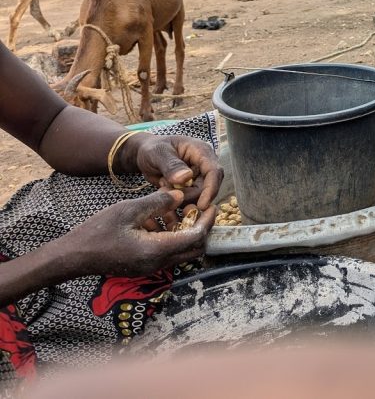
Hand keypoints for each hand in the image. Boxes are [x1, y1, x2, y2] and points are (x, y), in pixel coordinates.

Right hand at [64, 190, 214, 277]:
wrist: (73, 256)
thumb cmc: (97, 231)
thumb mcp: (128, 209)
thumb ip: (158, 202)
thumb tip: (181, 195)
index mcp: (156, 249)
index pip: (196, 237)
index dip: (207, 221)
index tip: (211, 205)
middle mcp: (158, 263)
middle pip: (195, 249)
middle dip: (202, 228)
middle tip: (199, 208)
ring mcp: (151, 268)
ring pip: (182, 252)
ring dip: (187, 232)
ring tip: (179, 211)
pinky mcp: (144, 267)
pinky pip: (168, 253)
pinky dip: (172, 237)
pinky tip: (160, 220)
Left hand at [129, 134, 222, 209]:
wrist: (145, 154)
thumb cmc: (152, 149)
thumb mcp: (158, 154)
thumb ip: (171, 165)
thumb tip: (187, 177)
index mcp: (202, 151)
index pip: (214, 171)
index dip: (211, 189)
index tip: (202, 205)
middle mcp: (205, 164)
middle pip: (208, 187)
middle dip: (189, 195)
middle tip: (165, 191)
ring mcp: (200, 175)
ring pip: (199, 195)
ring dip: (181, 197)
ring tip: (163, 187)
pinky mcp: (193, 186)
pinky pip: (190, 198)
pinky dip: (177, 199)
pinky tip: (165, 189)